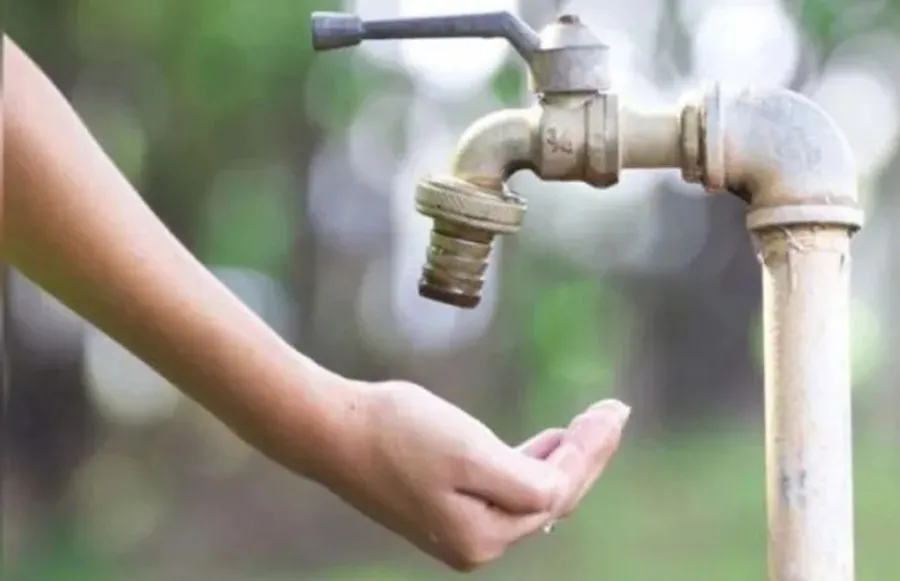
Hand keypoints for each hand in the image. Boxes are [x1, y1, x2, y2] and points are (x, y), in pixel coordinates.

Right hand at [326, 380, 630, 571]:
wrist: (333, 430)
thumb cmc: (399, 433)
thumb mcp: (470, 452)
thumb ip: (524, 479)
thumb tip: (561, 489)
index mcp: (484, 536)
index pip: (557, 492)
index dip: (591, 451)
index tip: (614, 410)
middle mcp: (476, 543)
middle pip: (550, 498)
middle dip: (586, 455)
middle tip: (615, 413)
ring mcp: (460, 528)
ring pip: (530, 493)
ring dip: (562, 458)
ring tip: (591, 425)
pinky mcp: (445, 507)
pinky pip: (504, 490)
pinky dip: (530, 462)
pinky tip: (546, 443)